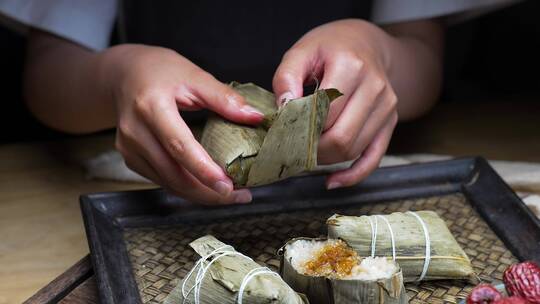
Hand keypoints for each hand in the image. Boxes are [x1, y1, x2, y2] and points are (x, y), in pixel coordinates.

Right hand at [100, 45, 263, 203]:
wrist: (123, 74)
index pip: (179, 146)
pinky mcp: (130, 158)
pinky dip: (186, 187)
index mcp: (151, 106)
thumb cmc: (158, 70)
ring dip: (200, 194)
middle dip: (208, 192)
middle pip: (174, 174)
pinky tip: (207, 186)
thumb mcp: (193, 75)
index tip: (229, 186)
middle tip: (241, 196)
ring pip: (168, 183)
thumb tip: (255, 117)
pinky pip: (161, 180)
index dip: (204, 170)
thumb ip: (224, 98)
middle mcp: (135, 131)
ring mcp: (129, 148)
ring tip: (230, 194)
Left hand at [273, 19, 398, 188]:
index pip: (323, 113)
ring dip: (325, 159)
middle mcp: (375, 88)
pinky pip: (374, 157)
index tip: (280, 135)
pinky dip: (353, 175)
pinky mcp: (389, 122)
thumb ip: (286, 79)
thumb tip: (283, 110)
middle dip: (311, 150)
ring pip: (353, 150)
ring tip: (305, 154)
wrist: (366, 44)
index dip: (299, 129)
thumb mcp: (302, 52)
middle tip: (290, 150)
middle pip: (341, 137)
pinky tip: (332, 181)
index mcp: (351, 66)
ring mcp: (386, 107)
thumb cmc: (330, 48)